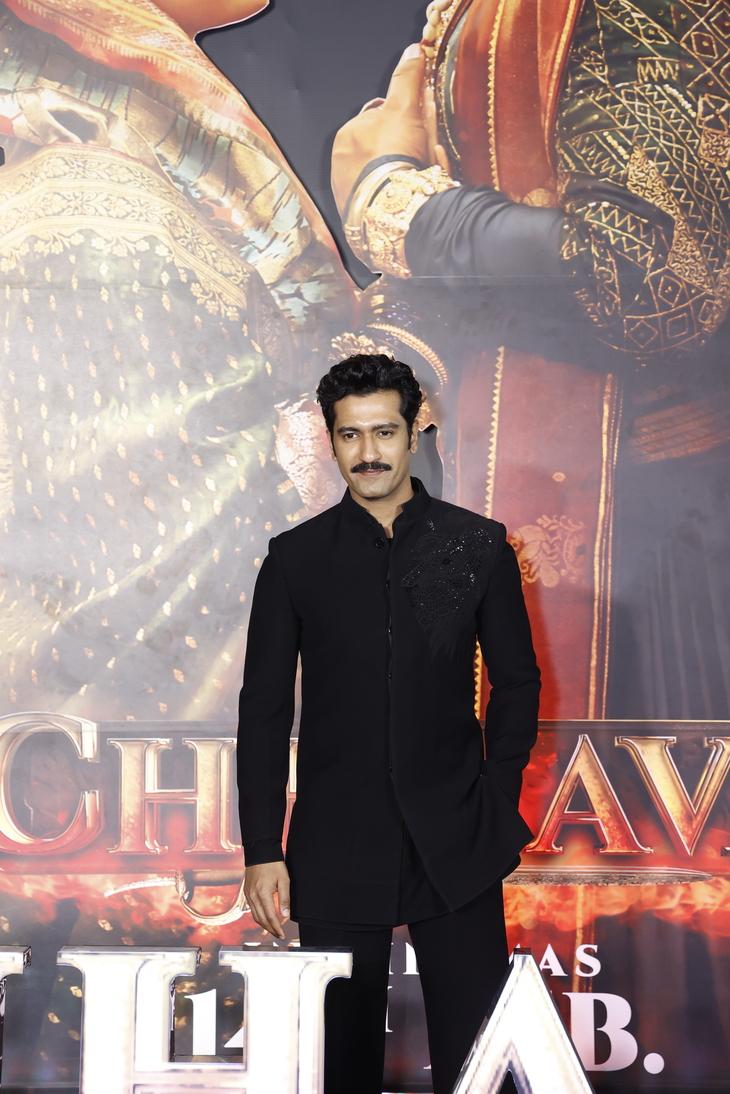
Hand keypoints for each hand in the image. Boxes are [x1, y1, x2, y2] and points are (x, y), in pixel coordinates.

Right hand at [244, 860, 290, 939]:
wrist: (260, 851)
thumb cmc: (273, 864)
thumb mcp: (284, 880)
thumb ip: (285, 899)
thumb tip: (285, 915)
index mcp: (263, 894)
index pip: (271, 917)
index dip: (277, 928)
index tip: (283, 934)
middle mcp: (253, 896)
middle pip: (261, 919)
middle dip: (270, 929)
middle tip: (279, 935)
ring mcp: (248, 894)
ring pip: (255, 916)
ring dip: (264, 925)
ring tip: (273, 929)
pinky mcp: (246, 892)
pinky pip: (252, 909)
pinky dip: (258, 916)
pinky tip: (265, 917)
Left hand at [331, 42, 429, 213]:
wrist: (393, 208)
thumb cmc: (394, 155)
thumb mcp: (404, 109)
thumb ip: (407, 80)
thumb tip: (412, 50)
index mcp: (346, 135)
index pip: (376, 118)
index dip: (402, 120)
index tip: (419, 126)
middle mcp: (339, 164)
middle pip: (378, 148)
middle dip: (400, 148)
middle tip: (422, 155)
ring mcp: (347, 193)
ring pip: (379, 175)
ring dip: (398, 173)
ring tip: (419, 177)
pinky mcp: (358, 217)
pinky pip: (379, 199)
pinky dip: (393, 196)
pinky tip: (408, 197)